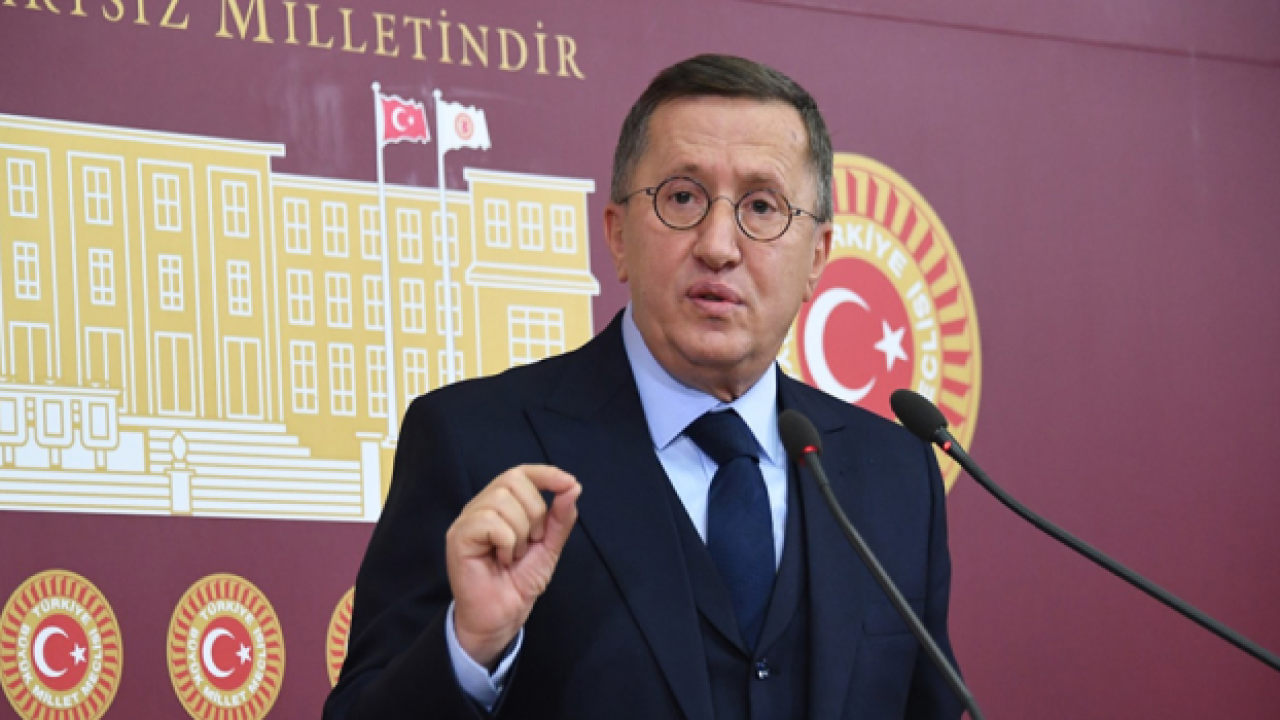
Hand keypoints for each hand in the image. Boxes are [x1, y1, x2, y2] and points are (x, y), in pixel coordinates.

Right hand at [446, 464, 580, 668]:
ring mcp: (467, 520)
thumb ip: (560, 517)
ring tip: (514, 555)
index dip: (545, 473)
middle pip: (513, 480)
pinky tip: (503, 560)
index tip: (568, 483)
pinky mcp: (458, 537)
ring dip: (520, 532)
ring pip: (502, 500)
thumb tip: (572, 486)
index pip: (520, 472)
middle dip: (535, 511)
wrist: (503, 616)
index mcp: (501, 504)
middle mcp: (481, 506)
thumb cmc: (519, 581)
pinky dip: (507, 542)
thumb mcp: (549, 546)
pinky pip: (490, 522)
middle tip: (532, 542)